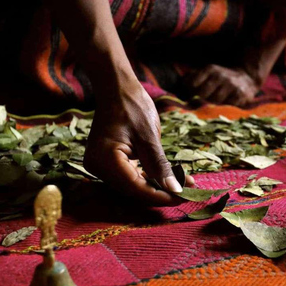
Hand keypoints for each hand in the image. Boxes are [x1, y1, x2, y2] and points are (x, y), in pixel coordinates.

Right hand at [84, 75, 193, 205]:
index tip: (184, 197)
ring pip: (133, 185)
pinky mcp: (108, 162)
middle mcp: (98, 167)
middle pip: (134, 190)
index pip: (136, 188)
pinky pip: (130, 175)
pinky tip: (168, 178)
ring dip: (157, 186)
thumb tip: (175, 190)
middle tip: (188, 192)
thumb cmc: (132, 106)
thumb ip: (160, 166)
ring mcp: (101, 165)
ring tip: (183, 186)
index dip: (161, 196)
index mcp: (105, 160)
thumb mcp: (149, 136)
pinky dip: (149, 177)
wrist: (116, 87)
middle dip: (161, 192)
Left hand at [185, 64, 259, 106]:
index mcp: (210, 69)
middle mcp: (220, 76)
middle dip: (203, 98)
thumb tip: (181, 83)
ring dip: (215, 102)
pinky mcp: (240, 94)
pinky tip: (230, 98)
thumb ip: (194, 76)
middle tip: (207, 97)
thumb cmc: (222, 77)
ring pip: (215, 101)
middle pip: (202, 94)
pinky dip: (228, 104)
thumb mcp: (209, 72)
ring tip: (219, 97)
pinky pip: (228, 104)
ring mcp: (230, 85)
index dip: (190, 91)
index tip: (193, 93)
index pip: (192, 83)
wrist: (247, 77)